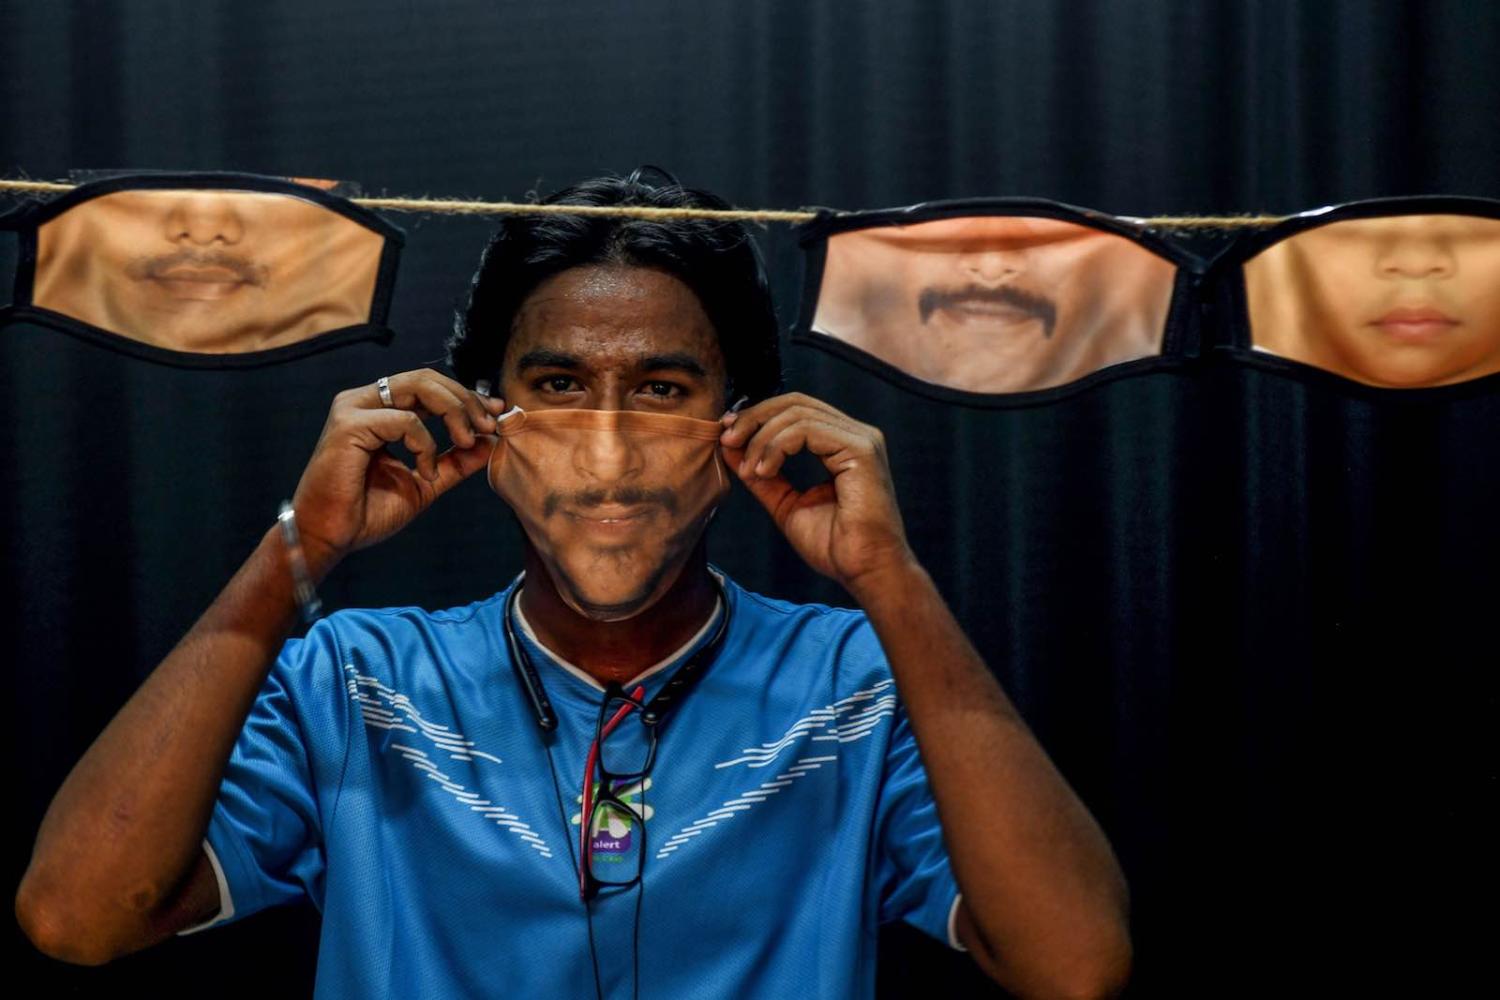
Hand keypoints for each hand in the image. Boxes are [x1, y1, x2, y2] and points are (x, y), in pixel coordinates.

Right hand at [289, 368, 506, 573]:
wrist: (330, 537)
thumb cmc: (367, 512)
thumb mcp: (425, 482)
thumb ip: (455, 462)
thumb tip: (491, 441)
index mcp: (379, 411)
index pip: (429, 388)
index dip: (466, 396)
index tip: (496, 412)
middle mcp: (364, 401)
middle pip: (428, 379)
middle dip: (466, 400)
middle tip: (489, 426)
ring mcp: (354, 408)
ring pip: (420, 386)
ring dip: (455, 411)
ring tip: (468, 441)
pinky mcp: (349, 424)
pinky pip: (405, 420)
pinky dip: (425, 444)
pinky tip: (425, 472)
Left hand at [718, 392, 914, 591]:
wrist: (864, 570)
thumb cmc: (834, 545)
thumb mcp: (786, 503)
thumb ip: (762, 474)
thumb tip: (730, 446)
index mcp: (842, 443)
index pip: (796, 410)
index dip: (758, 415)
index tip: (728, 434)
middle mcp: (855, 434)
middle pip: (795, 403)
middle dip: (755, 418)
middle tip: (727, 439)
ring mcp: (861, 439)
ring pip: (797, 415)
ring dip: (762, 438)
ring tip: (750, 469)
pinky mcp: (861, 448)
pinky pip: (807, 430)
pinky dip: (777, 446)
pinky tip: (765, 470)